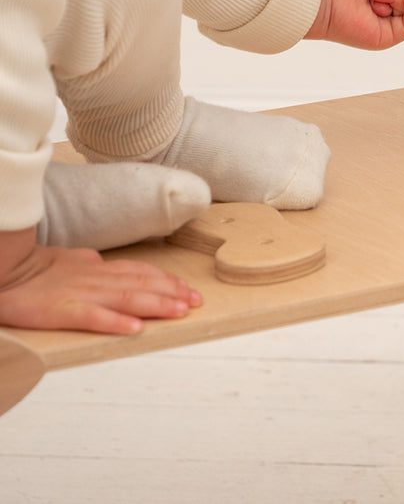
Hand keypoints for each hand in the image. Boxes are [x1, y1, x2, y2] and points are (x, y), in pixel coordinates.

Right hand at [0, 228, 201, 333]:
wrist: (2, 271)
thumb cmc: (33, 269)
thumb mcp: (66, 260)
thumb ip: (87, 263)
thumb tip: (99, 260)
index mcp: (97, 268)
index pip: (141, 272)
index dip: (167, 280)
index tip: (188, 289)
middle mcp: (96, 279)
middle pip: (142, 284)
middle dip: (173, 293)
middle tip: (197, 302)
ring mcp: (80, 294)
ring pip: (127, 298)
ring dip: (157, 305)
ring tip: (180, 311)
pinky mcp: (61, 311)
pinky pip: (93, 317)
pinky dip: (116, 322)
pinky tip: (136, 329)